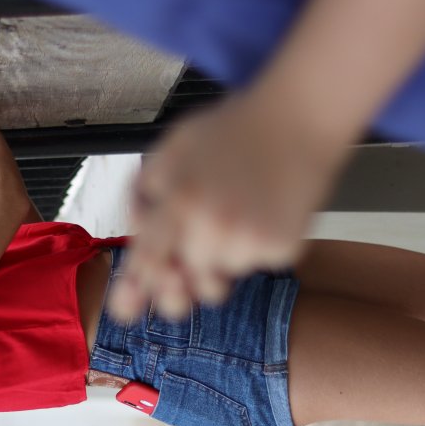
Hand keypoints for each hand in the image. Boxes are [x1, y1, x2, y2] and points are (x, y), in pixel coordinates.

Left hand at [109, 92, 352, 319]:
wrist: (299, 116)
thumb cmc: (234, 128)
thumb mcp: (173, 146)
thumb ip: (147, 189)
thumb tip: (135, 229)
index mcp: (180, 199)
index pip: (149, 258)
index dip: (135, 286)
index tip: (125, 309)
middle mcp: (214, 225)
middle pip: (185, 282)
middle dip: (183, 276)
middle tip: (191, 261)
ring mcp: (251, 240)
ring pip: (223, 276)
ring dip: (222, 257)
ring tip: (237, 210)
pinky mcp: (284, 247)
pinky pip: (258, 264)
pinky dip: (257, 246)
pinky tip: (265, 209)